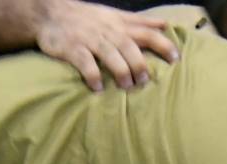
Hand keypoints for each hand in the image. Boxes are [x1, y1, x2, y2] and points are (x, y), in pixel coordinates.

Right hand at [36, 1, 179, 92]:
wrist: (50, 13)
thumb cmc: (86, 18)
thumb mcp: (115, 15)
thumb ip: (139, 21)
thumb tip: (165, 23)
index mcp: (120, 23)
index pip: (147, 31)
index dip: (163, 44)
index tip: (176, 59)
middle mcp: (108, 31)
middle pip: (130, 46)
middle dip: (140, 64)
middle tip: (145, 81)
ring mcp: (90, 39)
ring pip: (110, 54)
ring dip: (120, 71)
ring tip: (126, 86)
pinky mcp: (73, 49)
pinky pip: (85, 63)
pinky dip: (93, 76)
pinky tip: (98, 88)